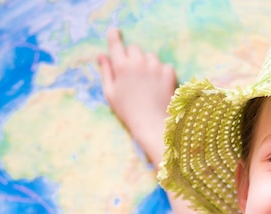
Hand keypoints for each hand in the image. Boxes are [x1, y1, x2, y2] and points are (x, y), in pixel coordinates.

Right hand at [97, 28, 176, 167]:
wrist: (152, 124)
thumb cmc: (128, 111)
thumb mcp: (110, 93)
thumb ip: (106, 72)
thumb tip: (101, 55)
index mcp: (121, 67)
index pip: (116, 44)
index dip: (114, 36)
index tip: (115, 32)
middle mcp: (138, 63)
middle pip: (134, 49)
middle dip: (133, 57)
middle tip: (134, 74)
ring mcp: (155, 66)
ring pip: (150, 57)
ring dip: (148, 64)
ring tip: (147, 84)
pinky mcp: (169, 72)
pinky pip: (164, 66)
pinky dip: (162, 73)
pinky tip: (158, 87)